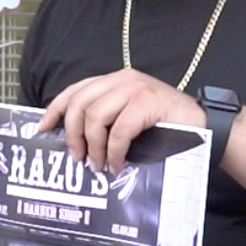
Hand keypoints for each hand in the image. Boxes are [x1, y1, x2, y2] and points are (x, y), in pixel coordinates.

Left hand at [38, 69, 205, 173]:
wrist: (203, 126)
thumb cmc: (164, 127)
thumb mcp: (128, 118)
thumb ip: (105, 120)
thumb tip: (74, 141)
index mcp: (115, 80)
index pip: (76, 90)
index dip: (55, 109)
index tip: (43, 128)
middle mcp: (122, 80)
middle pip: (80, 104)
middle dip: (72, 134)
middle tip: (78, 157)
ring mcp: (136, 89)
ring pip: (95, 117)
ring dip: (93, 146)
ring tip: (99, 165)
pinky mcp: (148, 103)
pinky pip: (118, 131)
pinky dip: (113, 152)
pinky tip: (116, 164)